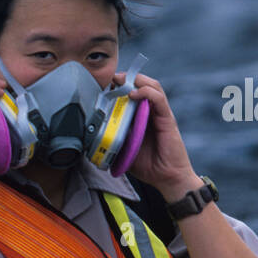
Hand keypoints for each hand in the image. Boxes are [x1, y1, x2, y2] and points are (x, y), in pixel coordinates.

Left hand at [112, 69, 199, 199]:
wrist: (167, 178)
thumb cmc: (147, 165)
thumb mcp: (123, 150)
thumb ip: (112, 139)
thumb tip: (90, 138)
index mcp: (141, 117)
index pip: (133, 94)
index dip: (120, 86)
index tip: (105, 85)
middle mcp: (151, 112)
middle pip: (142, 85)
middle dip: (127, 78)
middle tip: (112, 78)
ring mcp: (160, 114)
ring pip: (152, 87)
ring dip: (137, 80)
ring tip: (121, 80)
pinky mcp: (167, 119)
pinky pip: (159, 99)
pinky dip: (146, 92)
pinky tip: (134, 93)